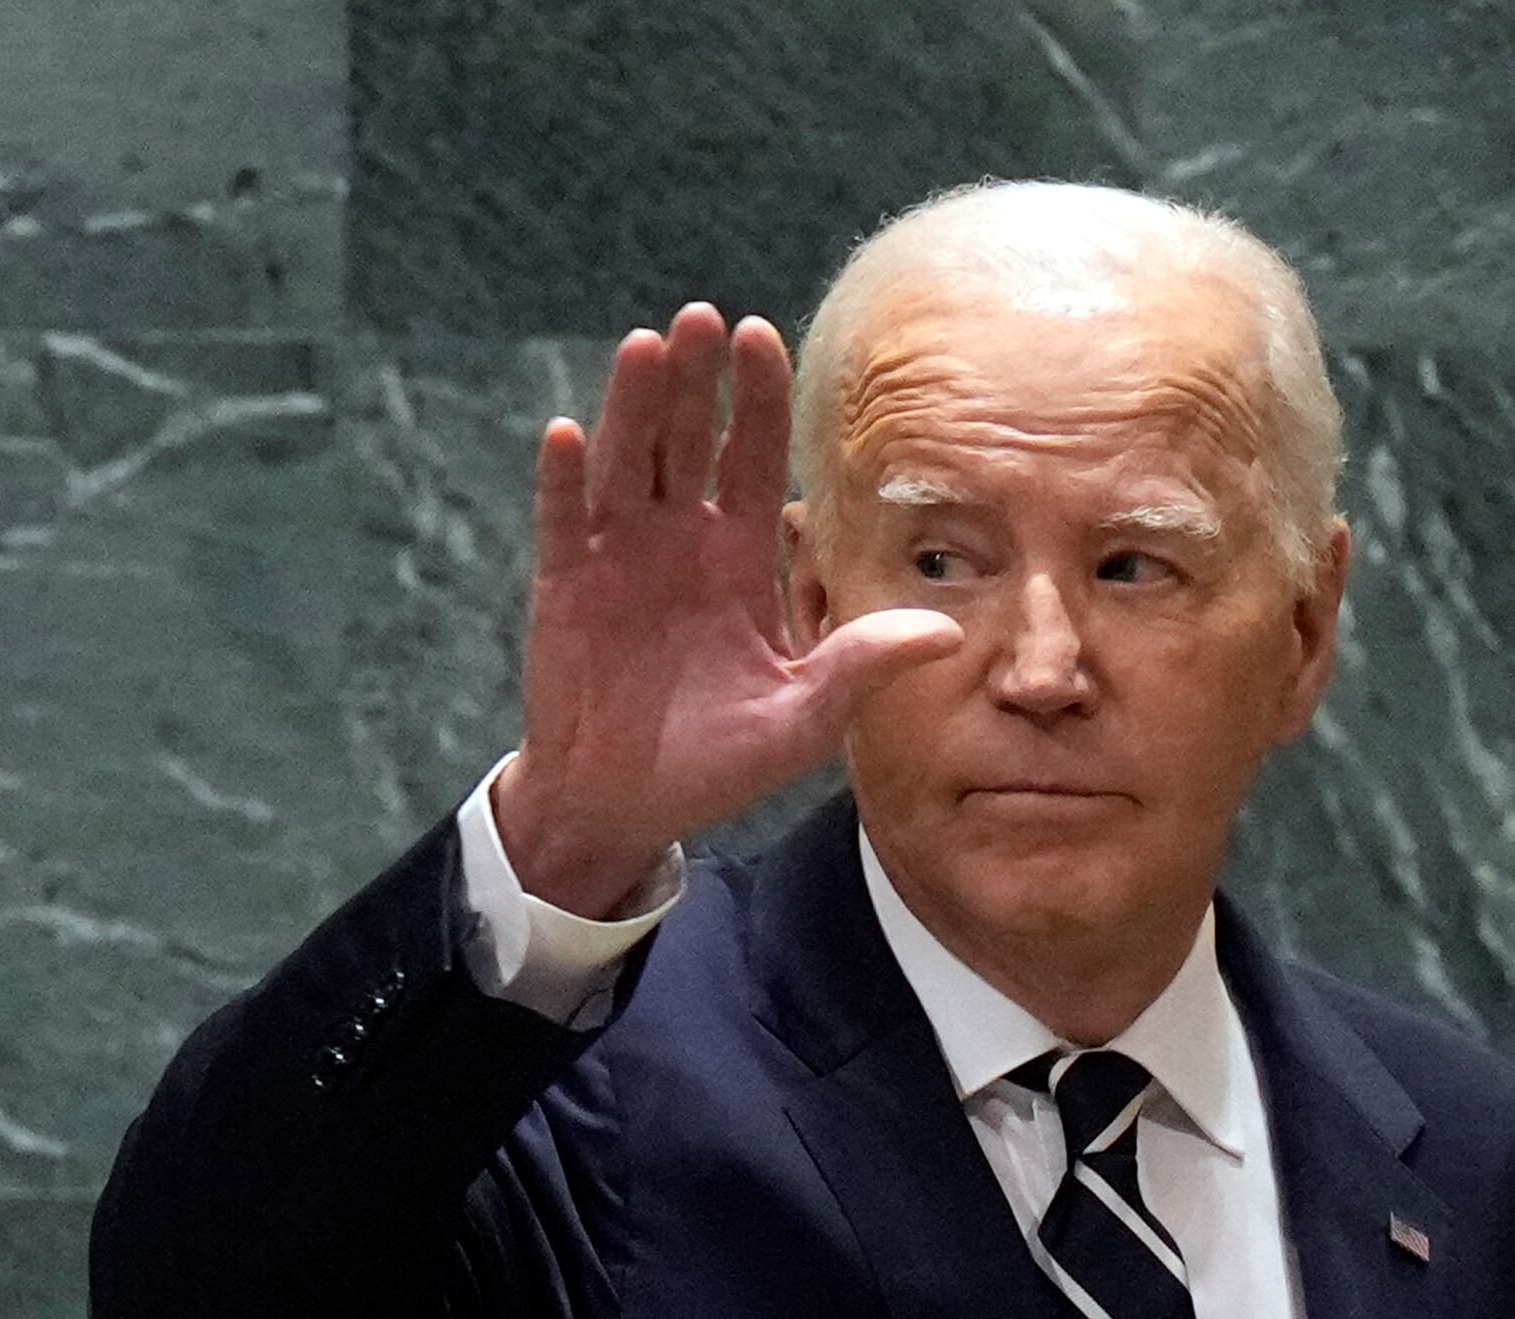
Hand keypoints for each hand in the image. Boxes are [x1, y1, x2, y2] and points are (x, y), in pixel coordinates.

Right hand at [492, 305, 963, 918]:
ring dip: (634, 404)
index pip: (755, 456)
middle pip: (690, 438)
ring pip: (629, 461)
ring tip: (647, 345)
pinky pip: (565, 522)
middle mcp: (680, 538)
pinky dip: (565, 480)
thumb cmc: (716, 760)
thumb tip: (949, 632)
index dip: (759, 399)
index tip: (764, 335)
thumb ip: (861, 665)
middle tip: (706, 317)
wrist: (624, 805)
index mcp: (741, 554)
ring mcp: (619, 555)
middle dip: (698, 380)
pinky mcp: (566, 586)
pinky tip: (569, 433)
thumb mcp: (802, 717)